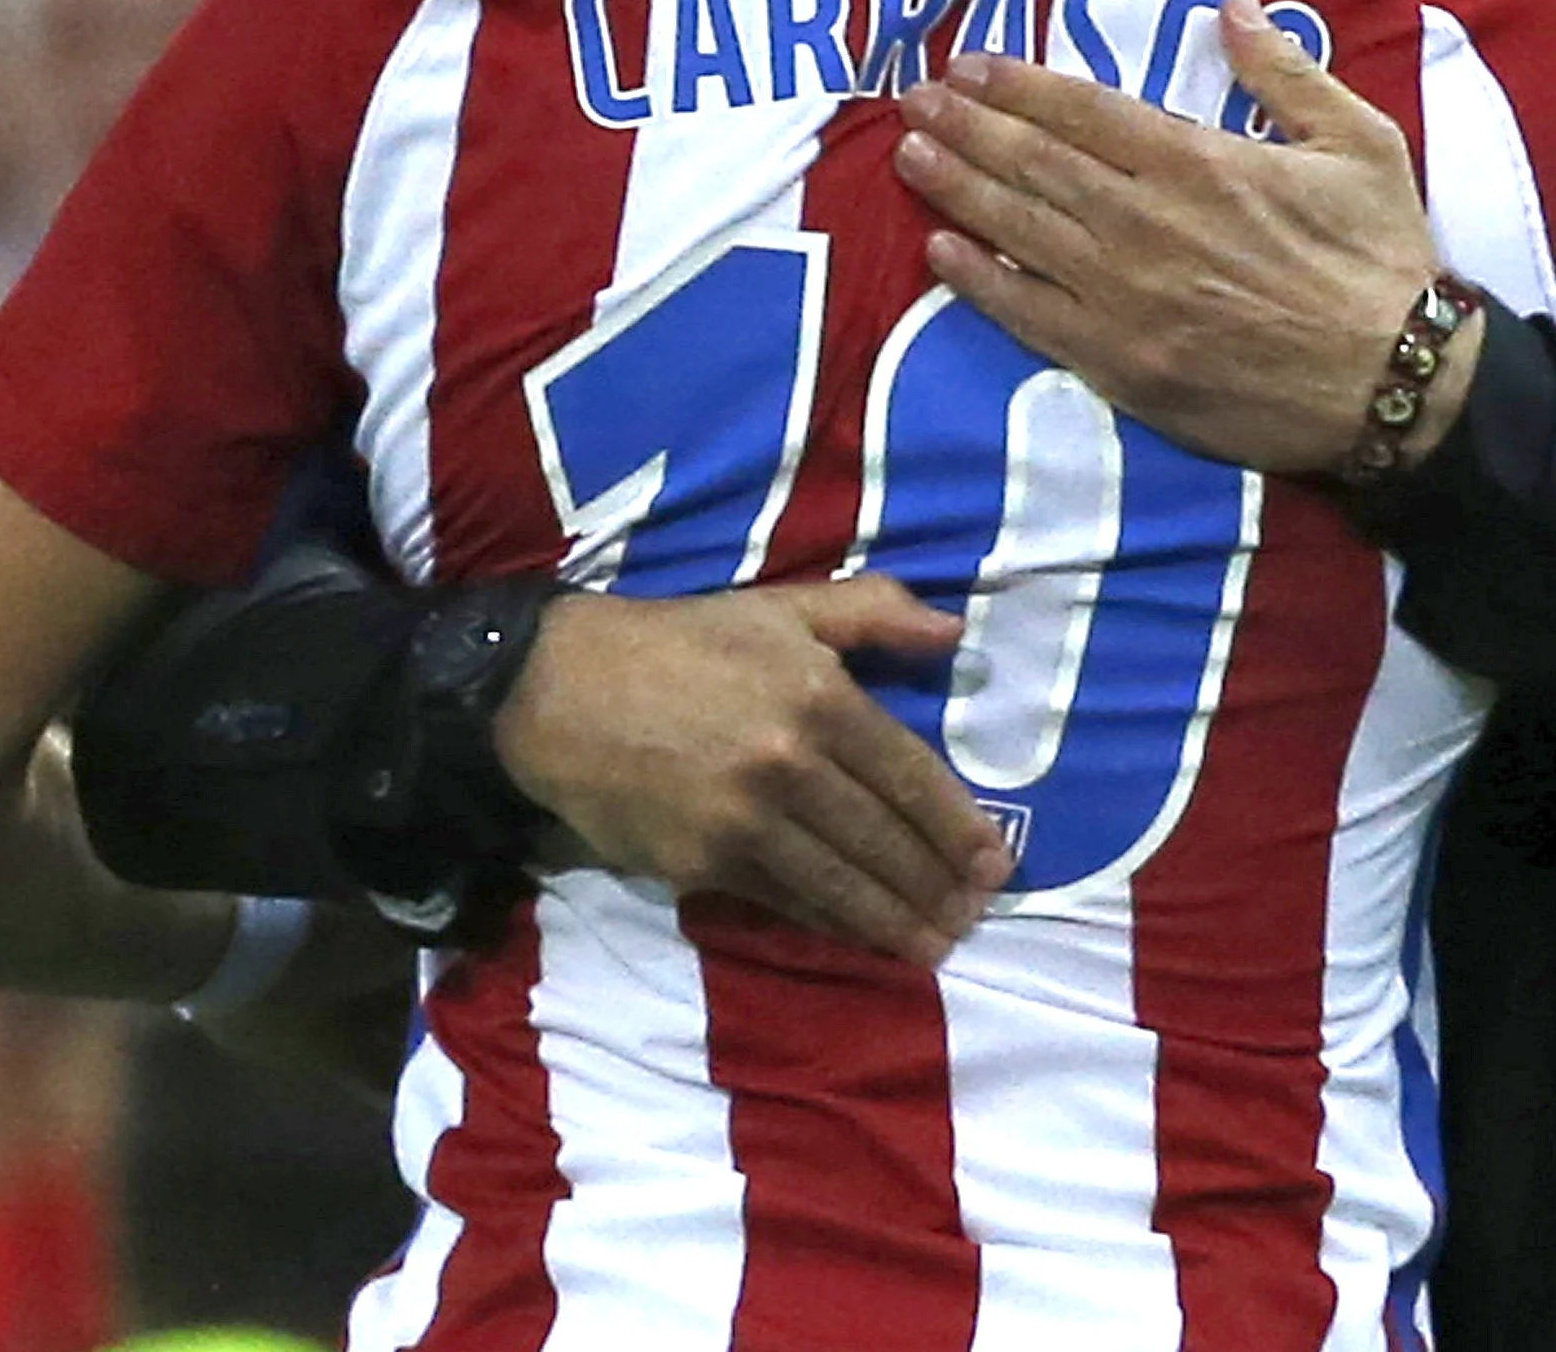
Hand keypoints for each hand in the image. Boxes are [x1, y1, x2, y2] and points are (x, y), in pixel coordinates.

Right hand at [491, 580, 1007, 964]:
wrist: (560, 689)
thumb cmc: (680, 643)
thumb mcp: (779, 608)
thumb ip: (871, 614)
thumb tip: (954, 633)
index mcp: (818, 697)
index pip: (910, 776)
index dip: (957, 828)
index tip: (994, 865)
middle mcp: (789, 764)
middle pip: (882, 841)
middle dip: (934, 887)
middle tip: (972, 918)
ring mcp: (744, 821)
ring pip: (838, 885)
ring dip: (892, 923)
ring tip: (931, 947)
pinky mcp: (700, 864)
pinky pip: (781, 902)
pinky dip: (827, 925)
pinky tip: (857, 938)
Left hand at [891, 0, 1463, 480]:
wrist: (1392, 386)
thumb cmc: (1381, 260)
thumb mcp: (1359, 142)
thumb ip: (1285, 74)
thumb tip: (1232, 8)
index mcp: (1197, 163)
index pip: (1083, 112)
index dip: (1018, 85)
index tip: (969, 65)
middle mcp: (1145, 224)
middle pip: (1033, 164)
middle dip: (967, 127)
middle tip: (912, 100)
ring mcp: (1124, 299)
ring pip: (1019, 232)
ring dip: (959, 189)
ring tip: (910, 155)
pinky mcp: (1122, 365)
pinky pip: (1031, 316)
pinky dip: (979, 283)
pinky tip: (941, 253)